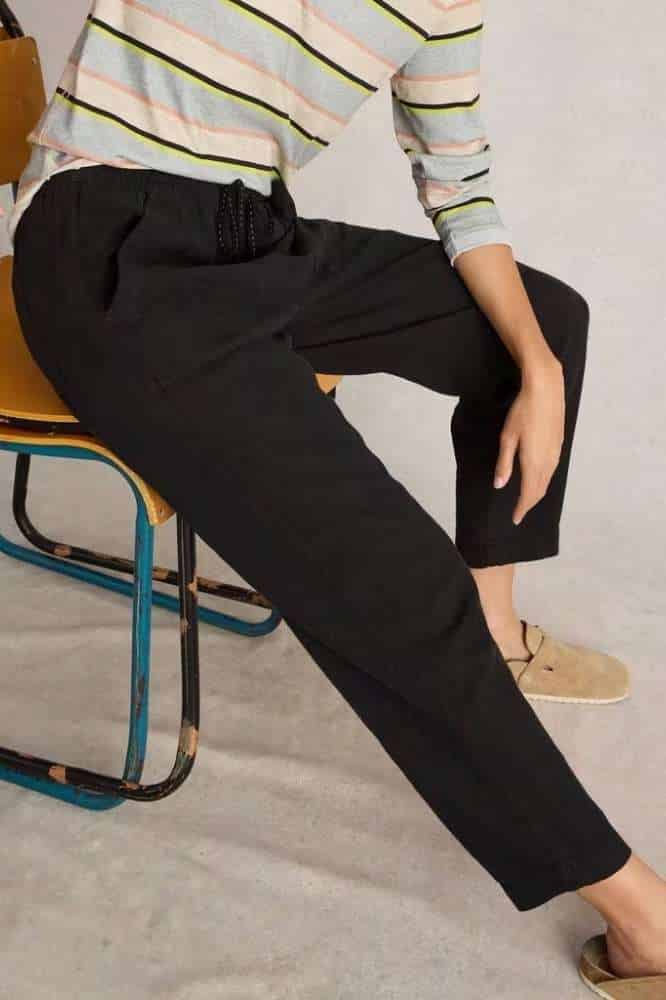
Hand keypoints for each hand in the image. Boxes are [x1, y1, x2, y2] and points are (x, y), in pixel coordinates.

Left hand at [494, 357, 564, 524]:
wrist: (546, 388)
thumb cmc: (523, 411)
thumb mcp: (507, 437)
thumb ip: (504, 463)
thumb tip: (500, 485)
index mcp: (534, 462)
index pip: (528, 493)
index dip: (522, 508)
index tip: (515, 519)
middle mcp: (548, 461)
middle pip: (540, 490)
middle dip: (530, 503)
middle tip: (520, 513)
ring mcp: (556, 452)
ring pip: (547, 480)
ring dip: (538, 492)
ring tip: (527, 499)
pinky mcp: (559, 443)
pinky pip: (552, 470)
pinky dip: (544, 480)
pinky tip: (538, 478)